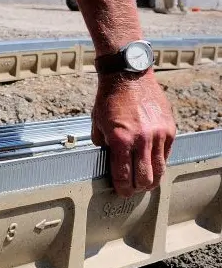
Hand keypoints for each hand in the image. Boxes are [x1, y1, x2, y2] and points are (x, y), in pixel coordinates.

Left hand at [91, 71, 175, 197]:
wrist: (128, 75)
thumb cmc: (109, 99)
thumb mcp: (98, 125)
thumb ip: (103, 145)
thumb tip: (109, 161)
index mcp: (120, 140)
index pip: (124, 175)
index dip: (123, 188)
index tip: (122, 193)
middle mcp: (142, 139)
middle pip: (145, 178)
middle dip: (138, 188)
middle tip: (133, 190)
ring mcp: (159, 134)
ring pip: (159, 169)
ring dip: (152, 179)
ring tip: (145, 183)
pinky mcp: (169, 128)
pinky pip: (167, 154)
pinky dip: (159, 162)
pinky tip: (152, 164)